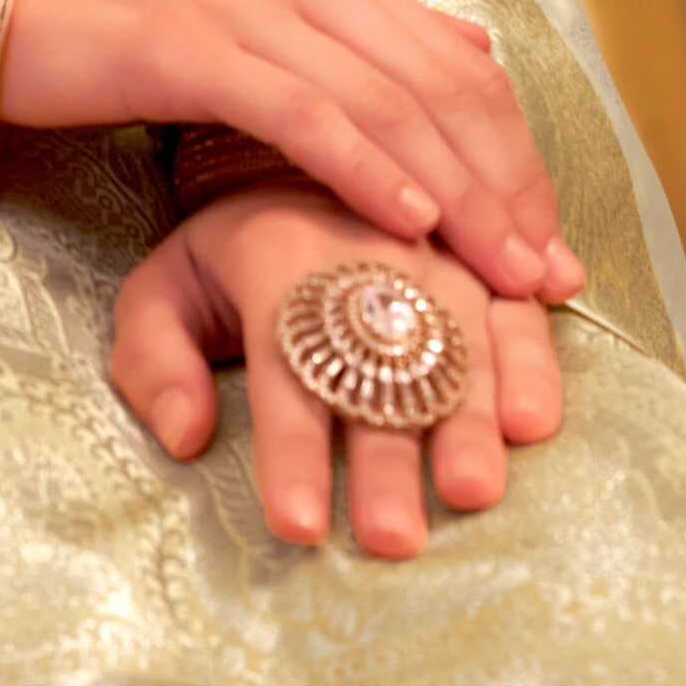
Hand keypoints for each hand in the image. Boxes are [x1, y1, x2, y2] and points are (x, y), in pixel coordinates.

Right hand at [0, 0, 582, 305]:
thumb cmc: (117, 31)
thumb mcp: (252, 25)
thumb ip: (358, 37)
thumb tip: (472, 52)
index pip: (456, 63)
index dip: (517, 156)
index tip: (553, 244)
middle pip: (438, 83)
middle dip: (506, 187)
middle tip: (547, 278)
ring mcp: (243, 0)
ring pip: (384, 100)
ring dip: (457, 194)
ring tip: (502, 274)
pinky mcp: (188, 43)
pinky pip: (300, 110)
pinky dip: (365, 167)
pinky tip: (407, 223)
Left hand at [108, 182, 564, 556]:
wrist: (312, 148)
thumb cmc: (237, 252)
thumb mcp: (168, 284)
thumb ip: (152, 358)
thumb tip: (184, 435)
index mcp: (274, 258)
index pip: (282, 365)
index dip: (290, 450)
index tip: (300, 526)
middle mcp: (360, 250)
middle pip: (375, 366)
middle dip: (385, 458)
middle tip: (392, 537)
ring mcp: (433, 251)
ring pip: (455, 339)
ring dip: (466, 420)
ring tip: (471, 489)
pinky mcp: (486, 255)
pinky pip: (517, 306)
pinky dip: (532, 363)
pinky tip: (533, 420)